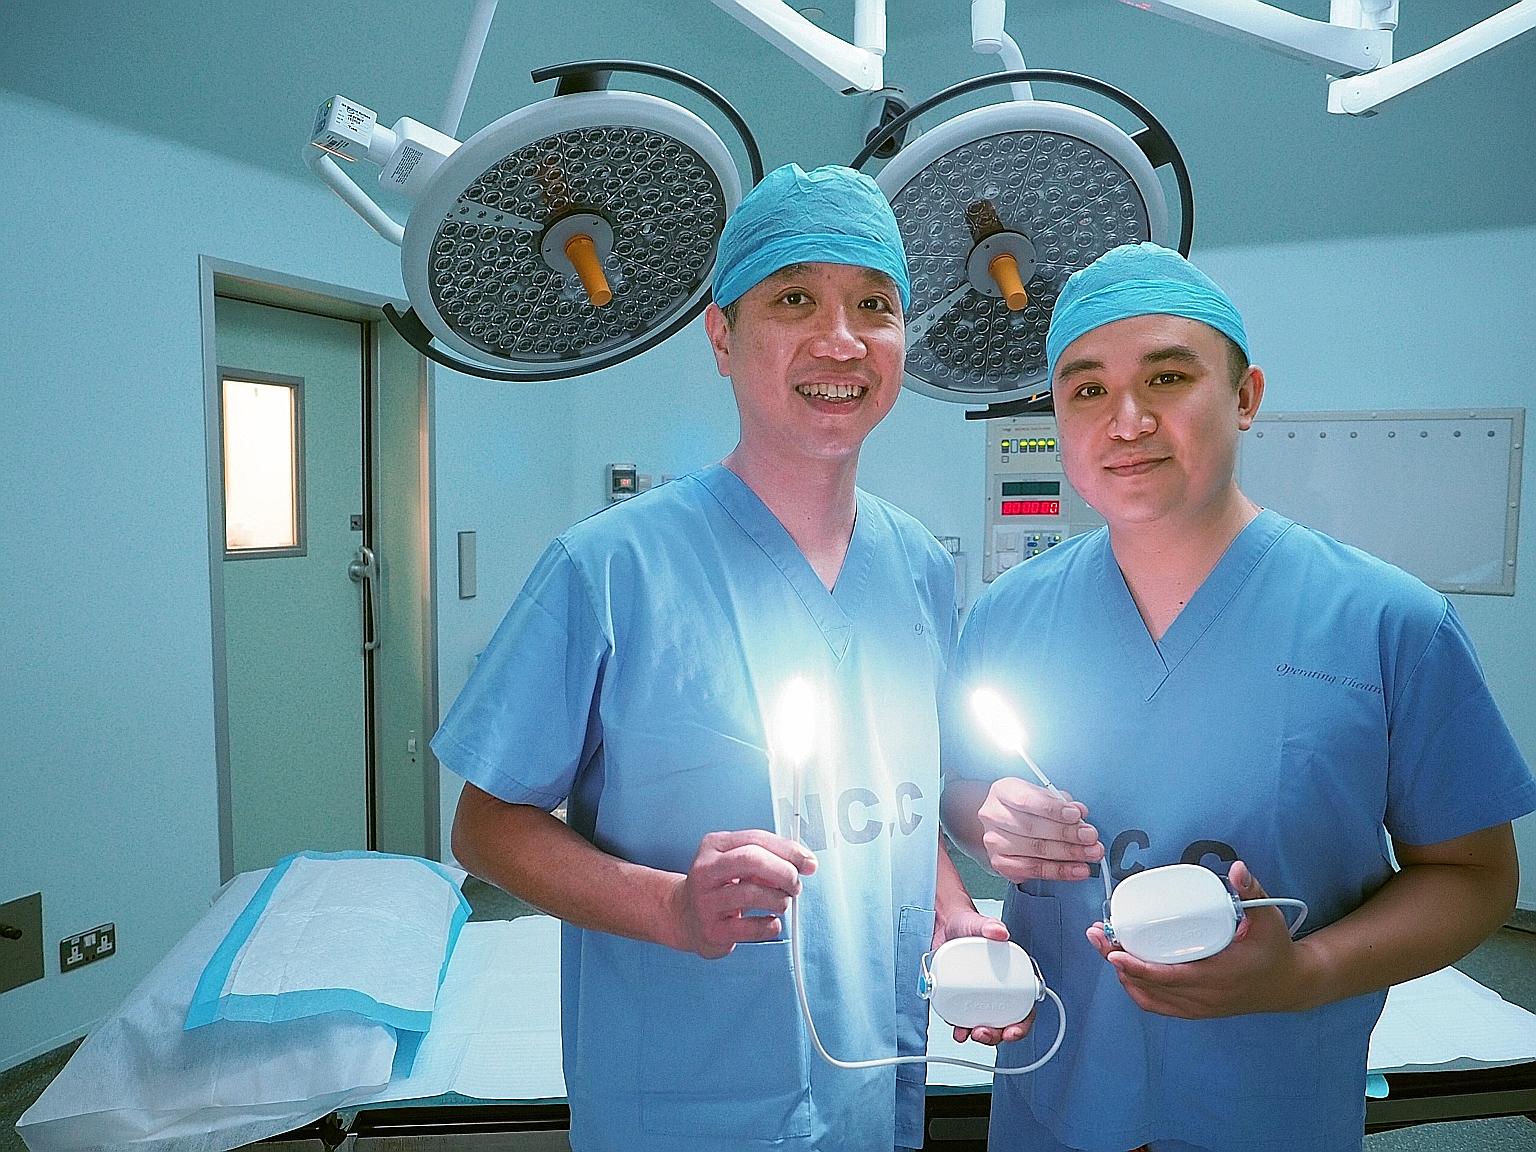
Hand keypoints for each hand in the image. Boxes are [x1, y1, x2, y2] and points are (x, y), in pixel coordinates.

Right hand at [668, 829, 816, 958]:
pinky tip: (769, 922)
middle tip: (795, 885)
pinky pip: (752, 928)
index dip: (788, 850)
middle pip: (752, 860)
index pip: (756, 839)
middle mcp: (705, 870)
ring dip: (779, 900)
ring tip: (781, 903)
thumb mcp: (735, 861)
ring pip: (752, 894)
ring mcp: (705, 902)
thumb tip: (805, 863)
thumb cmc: (719, 885)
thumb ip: (767, 857)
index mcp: (714, 846)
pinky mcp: (712, 931)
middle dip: (783, 872)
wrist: (683, 916)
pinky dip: (770, 926)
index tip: (809, 863)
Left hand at [932, 903, 1034, 1046]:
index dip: (1023, 1023)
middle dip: (997, 1035)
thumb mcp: (979, 923)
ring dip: (981, 1035)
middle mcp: (997, 989)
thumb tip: (999, 931)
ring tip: (970, 1034)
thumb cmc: (967, 925)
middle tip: (984, 1032)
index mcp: (1011, 975)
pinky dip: (961, 1028)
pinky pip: (964, 1018)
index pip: (1024, 1006)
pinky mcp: (961, 997)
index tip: (1013, 1030)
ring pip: (986, 1024)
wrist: (944, 925)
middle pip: (1005, 1021)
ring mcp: (979, 995)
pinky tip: (958, 1031)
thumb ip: (989, 926)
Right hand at [977, 777, 1102, 882]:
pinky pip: (1034, 870)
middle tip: (1090, 837)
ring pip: (1035, 850)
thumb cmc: (1025, 807)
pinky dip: (1060, 871)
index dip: (1054, 810)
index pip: (1028, 800)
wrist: (1001, 823)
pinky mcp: (1000, 863)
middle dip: (1067, 834)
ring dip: (1068, 854)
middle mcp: (994, 815)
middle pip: (1032, 828)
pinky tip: (1077, 869)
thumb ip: (1060, 802)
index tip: (1076, 815)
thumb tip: (1080, 812)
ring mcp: (994, 841)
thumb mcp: (1041, 795)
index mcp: (1003, 792)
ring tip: (1090, 854)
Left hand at [1087, 861, 1314, 1016]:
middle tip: (1098, 937)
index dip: (1137, 966)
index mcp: (1219, 975)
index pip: (1169, 976)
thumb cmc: (1275, 948)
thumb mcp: (1268, 918)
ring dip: (1124, 977)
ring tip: (1106, 949)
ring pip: (1151, 999)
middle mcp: (1207, 996)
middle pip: (1150, 987)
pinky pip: (1160, 1007)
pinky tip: (1125, 972)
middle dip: (1118, 963)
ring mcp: (1201, 1007)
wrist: (1290, 984)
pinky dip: (1138, 992)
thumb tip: (1237, 868)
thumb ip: (1252, 892)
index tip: (1113, 949)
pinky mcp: (1198, 1011)